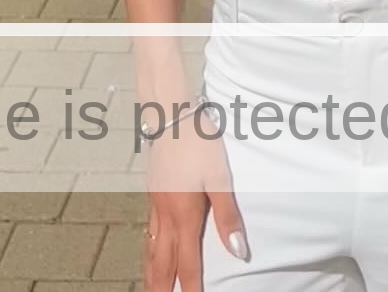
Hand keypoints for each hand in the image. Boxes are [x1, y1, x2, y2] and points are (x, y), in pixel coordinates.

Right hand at [143, 119, 247, 290]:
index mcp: (184, 215)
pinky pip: (148, 232)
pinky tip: (151, 251)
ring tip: (152, 290)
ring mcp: (155, 204)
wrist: (171, 114)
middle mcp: (166, 215)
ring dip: (152, 274)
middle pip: (162, 264)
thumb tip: (239, 252)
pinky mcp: (152, 193)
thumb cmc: (199, 143)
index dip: (192, 289)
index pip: (187, 264)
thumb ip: (228, 216)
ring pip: (151, 250)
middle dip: (162, 290)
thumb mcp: (220, 177)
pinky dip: (148, 251)